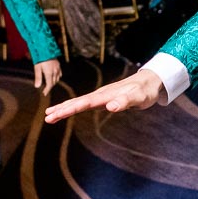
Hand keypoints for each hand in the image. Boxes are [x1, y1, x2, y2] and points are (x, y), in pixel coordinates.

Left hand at [32, 58, 61, 94]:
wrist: (45, 48)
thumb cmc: (40, 58)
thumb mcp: (37, 68)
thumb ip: (38, 77)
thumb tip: (37, 86)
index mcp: (49, 73)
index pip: (50, 85)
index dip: (47, 90)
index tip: (44, 93)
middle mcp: (55, 72)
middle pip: (53, 82)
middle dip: (49, 86)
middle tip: (45, 89)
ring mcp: (58, 68)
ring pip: (57, 79)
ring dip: (53, 82)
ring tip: (49, 84)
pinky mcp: (58, 65)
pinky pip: (59, 74)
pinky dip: (57, 77)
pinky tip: (54, 77)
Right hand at [44, 68, 163, 123]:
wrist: (150, 81)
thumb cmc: (145, 91)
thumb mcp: (138, 98)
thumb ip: (124, 102)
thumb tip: (109, 107)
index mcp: (105, 95)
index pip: (84, 103)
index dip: (69, 109)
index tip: (56, 114)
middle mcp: (100, 95)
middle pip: (77, 102)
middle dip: (61, 110)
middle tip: (47, 118)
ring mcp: (101, 96)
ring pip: (78, 102)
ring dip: (64, 108)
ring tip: (49, 115)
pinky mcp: (103, 99)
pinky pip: (84, 103)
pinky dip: (73, 107)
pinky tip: (67, 110)